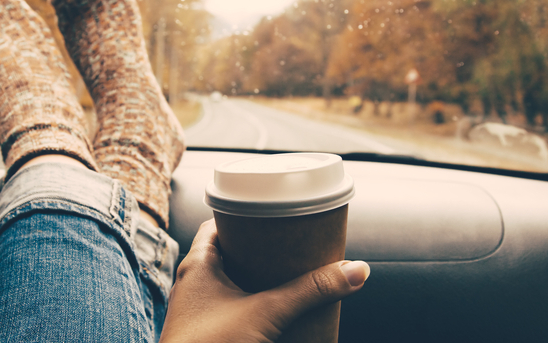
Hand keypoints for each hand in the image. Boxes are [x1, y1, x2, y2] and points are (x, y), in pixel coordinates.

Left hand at [159, 219, 369, 342]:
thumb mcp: (267, 312)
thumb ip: (310, 291)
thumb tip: (355, 271)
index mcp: (196, 265)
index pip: (217, 225)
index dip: (245, 218)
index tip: (274, 216)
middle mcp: (192, 285)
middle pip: (228, 255)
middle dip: (259, 253)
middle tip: (290, 248)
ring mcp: (197, 311)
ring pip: (229, 285)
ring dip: (256, 281)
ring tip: (287, 276)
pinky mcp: (206, 334)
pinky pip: (230, 310)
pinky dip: (251, 306)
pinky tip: (272, 312)